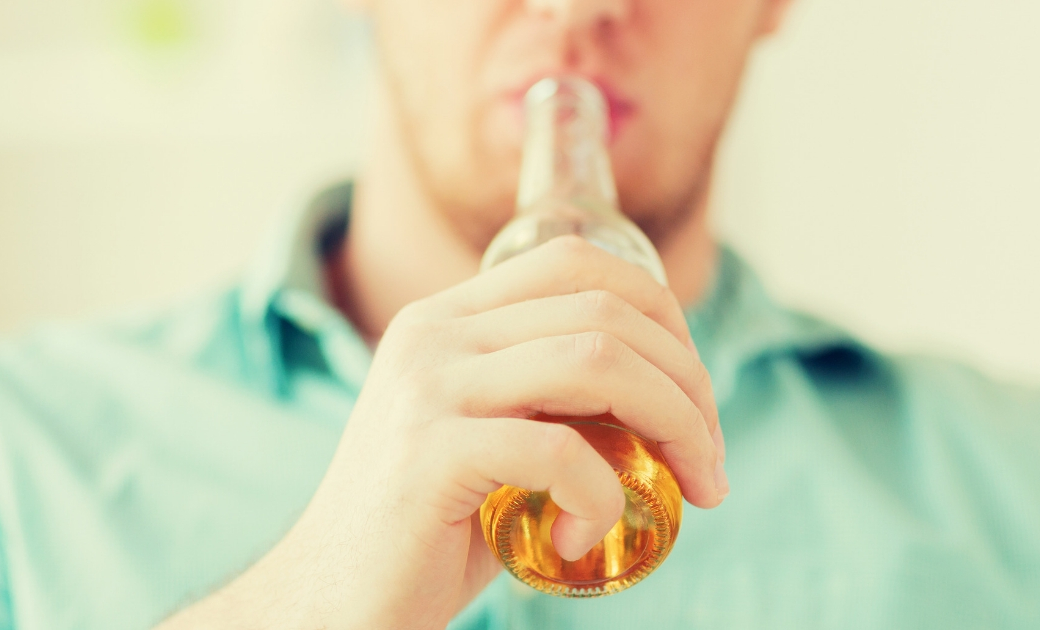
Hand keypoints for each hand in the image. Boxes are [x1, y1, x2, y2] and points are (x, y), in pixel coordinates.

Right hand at [158, 236, 725, 629]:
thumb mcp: (496, 438)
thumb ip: (557, 400)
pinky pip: (559, 451)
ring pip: (595, 362)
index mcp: (450, 317)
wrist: (331, 599)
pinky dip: (601, 498)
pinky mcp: (428, 450)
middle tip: (709, 459)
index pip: (577, 262)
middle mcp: (434, 332)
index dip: (660, 314)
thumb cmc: (429, 527)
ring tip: (689, 487)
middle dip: (688, 383)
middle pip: (604, 311)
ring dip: (673, 425)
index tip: (695, 393)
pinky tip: (584, 538)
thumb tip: (669, 396)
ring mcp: (427, 385)